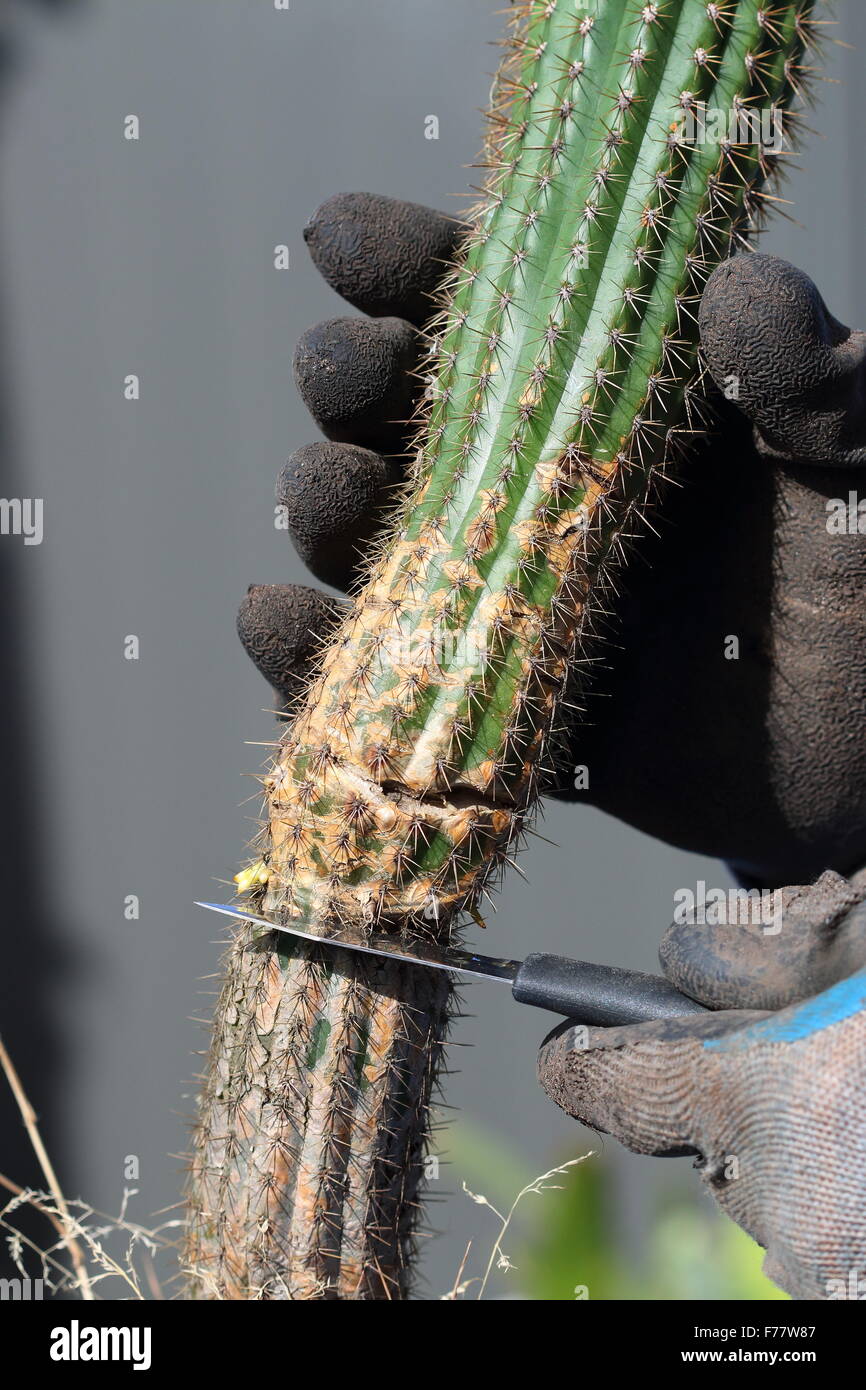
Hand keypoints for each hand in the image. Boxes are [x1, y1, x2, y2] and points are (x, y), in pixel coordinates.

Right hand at [238, 190, 865, 888]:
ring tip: (324, 490)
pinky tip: (273, 619)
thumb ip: (817, 384)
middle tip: (345, 375)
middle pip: (414, 425)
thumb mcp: (864, 466)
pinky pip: (392, 685)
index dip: (414, 271)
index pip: (502, 318)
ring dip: (329, 511)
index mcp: (621, 410)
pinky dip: (318, 659)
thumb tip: (739, 287)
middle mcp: (551, 498)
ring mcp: (517, 606)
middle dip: (357, 386)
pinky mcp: (501, 713)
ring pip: (386, 547)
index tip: (347, 240)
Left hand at [538, 868, 865, 1300]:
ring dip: (801, 1146)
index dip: (579, 1058)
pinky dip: (844, 1191)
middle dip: (735, 1094)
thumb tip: (678, 964)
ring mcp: (835, 1268)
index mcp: (779, 1099)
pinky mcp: (859, 1292)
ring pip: (768, 1190)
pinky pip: (823, 1233)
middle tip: (817, 1054)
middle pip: (703, 1139)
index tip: (561, 1045)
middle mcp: (792, 1204)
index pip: (613, 1083)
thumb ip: (770, 944)